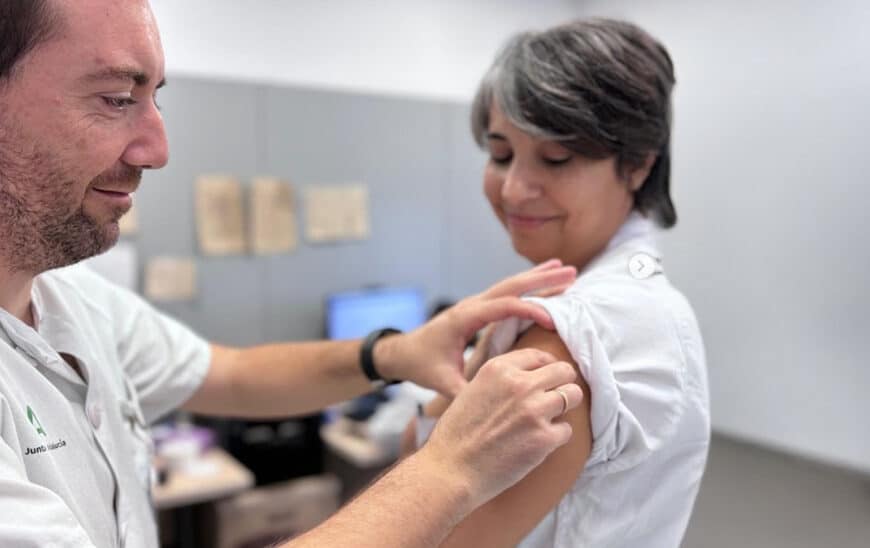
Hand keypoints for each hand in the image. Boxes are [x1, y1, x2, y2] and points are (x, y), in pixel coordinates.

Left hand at [376, 260, 575, 395]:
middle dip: (542, 279)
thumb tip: (487, 406)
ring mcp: (474, 304)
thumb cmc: (420, 364)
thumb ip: (462, 392)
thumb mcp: (440, 381)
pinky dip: (528, 288)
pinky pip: (507, 294)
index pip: (503, 307)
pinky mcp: (477, 310)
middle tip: (571, 272)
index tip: (552, 320)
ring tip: (565, 270)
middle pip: (511, 286)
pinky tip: (544, 285)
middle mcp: (471, 305)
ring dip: (538, 278)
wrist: (401, 352)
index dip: (529, 310)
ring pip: (510, 285)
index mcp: (464, 318)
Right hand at [417, 349, 582, 508]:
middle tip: (556, 397)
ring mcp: (535, 411)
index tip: (547, 379)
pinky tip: (539, 444)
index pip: (539, 356)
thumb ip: (501, 379)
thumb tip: (529, 376)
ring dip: (564, 408)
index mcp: (499, 369)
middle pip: (564, 371)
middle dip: (562, 383)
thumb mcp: (472, 389)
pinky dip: (556, 437)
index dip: (546, 368)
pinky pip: (567, 430)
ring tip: (550, 419)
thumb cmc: (457, 434)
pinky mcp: (544, 438)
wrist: (450, 470)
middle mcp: (520, 384)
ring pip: (573, 395)